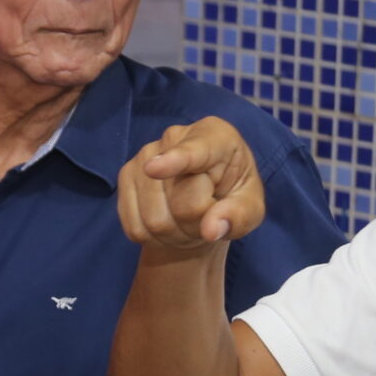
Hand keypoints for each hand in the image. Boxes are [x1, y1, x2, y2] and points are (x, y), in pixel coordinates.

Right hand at [118, 117, 265, 250]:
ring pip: (153, 219)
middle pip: (180, 202)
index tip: (153, 169)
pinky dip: (153, 239)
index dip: (174, 161)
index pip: (193, 153)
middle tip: (207, 216)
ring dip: (176, 235)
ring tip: (188, 221)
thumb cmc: (233, 195)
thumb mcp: (251, 207)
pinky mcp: (125, 176)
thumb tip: (211, 229)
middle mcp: (174, 137)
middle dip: (197, 223)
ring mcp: (144, 155)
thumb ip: (239, 215)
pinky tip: (167, 224)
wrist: (203, 199)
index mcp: (215, 135)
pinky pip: (134, 225)